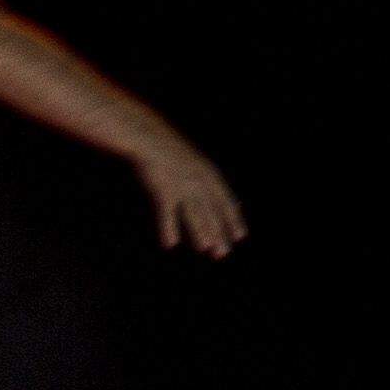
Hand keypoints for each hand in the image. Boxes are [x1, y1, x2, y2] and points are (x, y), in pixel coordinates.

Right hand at [135, 139, 245, 258]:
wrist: (148, 136)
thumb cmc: (167, 148)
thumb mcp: (190, 159)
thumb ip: (199, 176)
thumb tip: (208, 188)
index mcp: (209, 174)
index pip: (227, 201)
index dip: (234, 219)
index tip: (240, 236)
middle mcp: (199, 182)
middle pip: (212, 212)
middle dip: (218, 233)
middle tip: (223, 253)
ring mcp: (182, 187)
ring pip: (194, 215)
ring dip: (200, 233)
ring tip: (205, 249)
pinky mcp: (163, 190)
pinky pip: (167, 214)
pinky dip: (168, 228)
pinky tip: (170, 243)